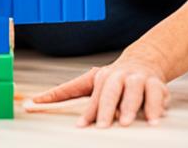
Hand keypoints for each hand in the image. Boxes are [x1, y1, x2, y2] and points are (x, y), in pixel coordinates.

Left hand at [26, 54, 169, 127]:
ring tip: (126, 122)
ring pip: (134, 90)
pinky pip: (156, 94)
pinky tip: (153, 120)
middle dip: (106, 108)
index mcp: (100, 77)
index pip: (92, 96)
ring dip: (130, 107)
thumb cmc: (112, 79)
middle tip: (102, 126)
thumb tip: (31, 102)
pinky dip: (156, 107)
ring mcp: (138, 78)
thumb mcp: (88, 84)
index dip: (88, 111)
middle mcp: (118, 76)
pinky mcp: (156, 84)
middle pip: (111, 90)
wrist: (144, 61)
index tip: (81, 126)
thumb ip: (63, 94)